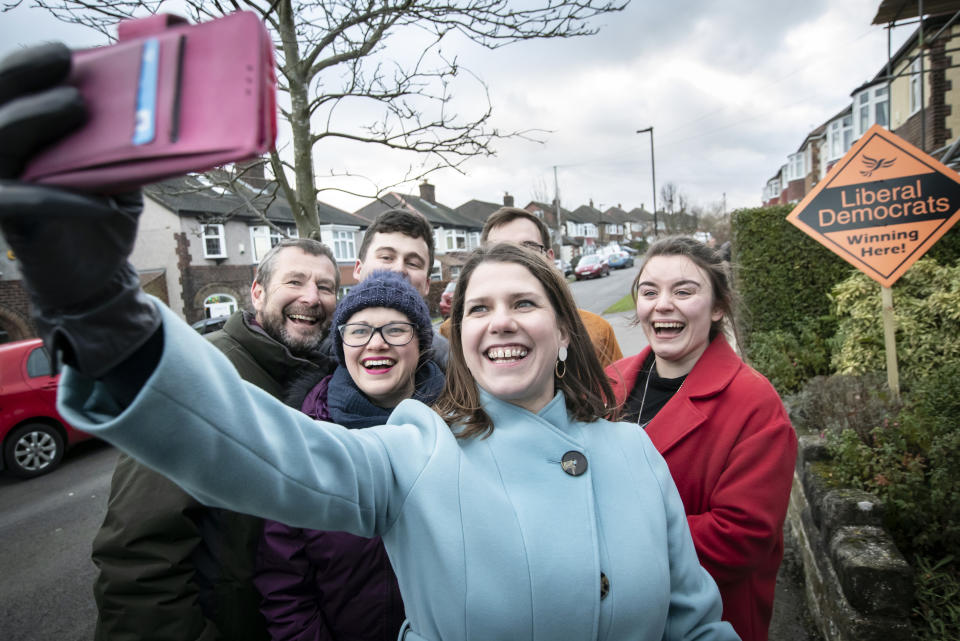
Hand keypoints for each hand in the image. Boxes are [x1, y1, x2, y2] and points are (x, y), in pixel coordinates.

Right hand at [0, 43, 159, 377]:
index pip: (13, 85)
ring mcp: (2, 181)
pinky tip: (100, 200)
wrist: (98, 274)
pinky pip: (28, 199)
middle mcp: (4, 150)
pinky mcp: (11, 218)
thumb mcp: (115, 169)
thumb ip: (117, 139)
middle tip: (68, 66)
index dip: (30, 64)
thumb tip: (149, 102)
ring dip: (39, 118)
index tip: (65, 54)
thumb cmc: (103, 213)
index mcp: (26, 131)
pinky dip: (65, 196)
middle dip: (28, 78)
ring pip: (2, 137)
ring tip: (77, 107)